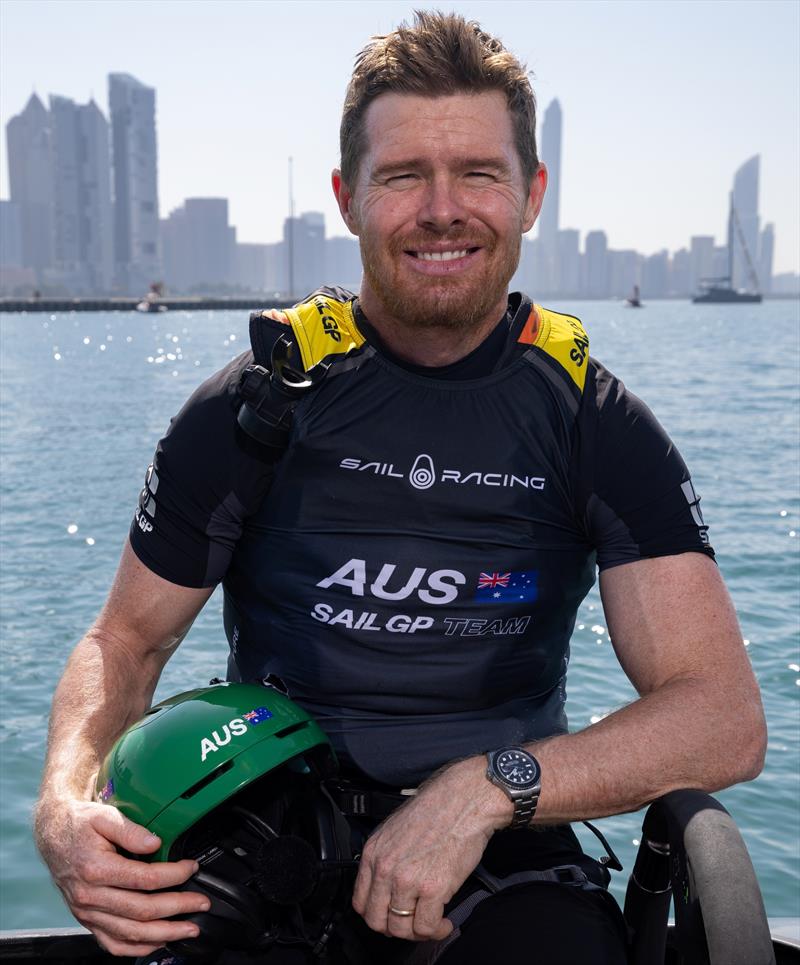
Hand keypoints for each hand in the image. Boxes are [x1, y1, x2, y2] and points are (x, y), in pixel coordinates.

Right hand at [35, 796, 210, 956]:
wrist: (53, 835)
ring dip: (164, 934)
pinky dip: (138, 948)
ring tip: (189, 929)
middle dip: (178, 908)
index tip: (191, 868)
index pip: (144, 879)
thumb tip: (155, 842)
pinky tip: (159, 942)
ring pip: (130, 933)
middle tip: (201, 903)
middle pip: (141, 911)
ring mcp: (88, 912)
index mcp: (96, 869)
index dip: (174, 875)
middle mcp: (90, 896)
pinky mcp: (87, 920)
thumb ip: (130, 830)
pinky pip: (113, 943)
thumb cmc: (80, 824)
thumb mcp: (104, 816)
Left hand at [352, 758, 507, 941]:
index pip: (361, 901)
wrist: (464, 800)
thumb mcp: (396, 828)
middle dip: (394, 928)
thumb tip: (389, 885)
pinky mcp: (433, 888)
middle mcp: (386, 868)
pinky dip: (437, 931)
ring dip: (417, 932)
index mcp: (374, 852)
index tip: (390, 916)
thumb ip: (387, 857)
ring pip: (401, 929)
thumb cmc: (437, 809)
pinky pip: (427, 927)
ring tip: (431, 924)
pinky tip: (445, 922)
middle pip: (377, 920)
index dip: (376, 915)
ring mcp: (408, 879)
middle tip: (411, 924)